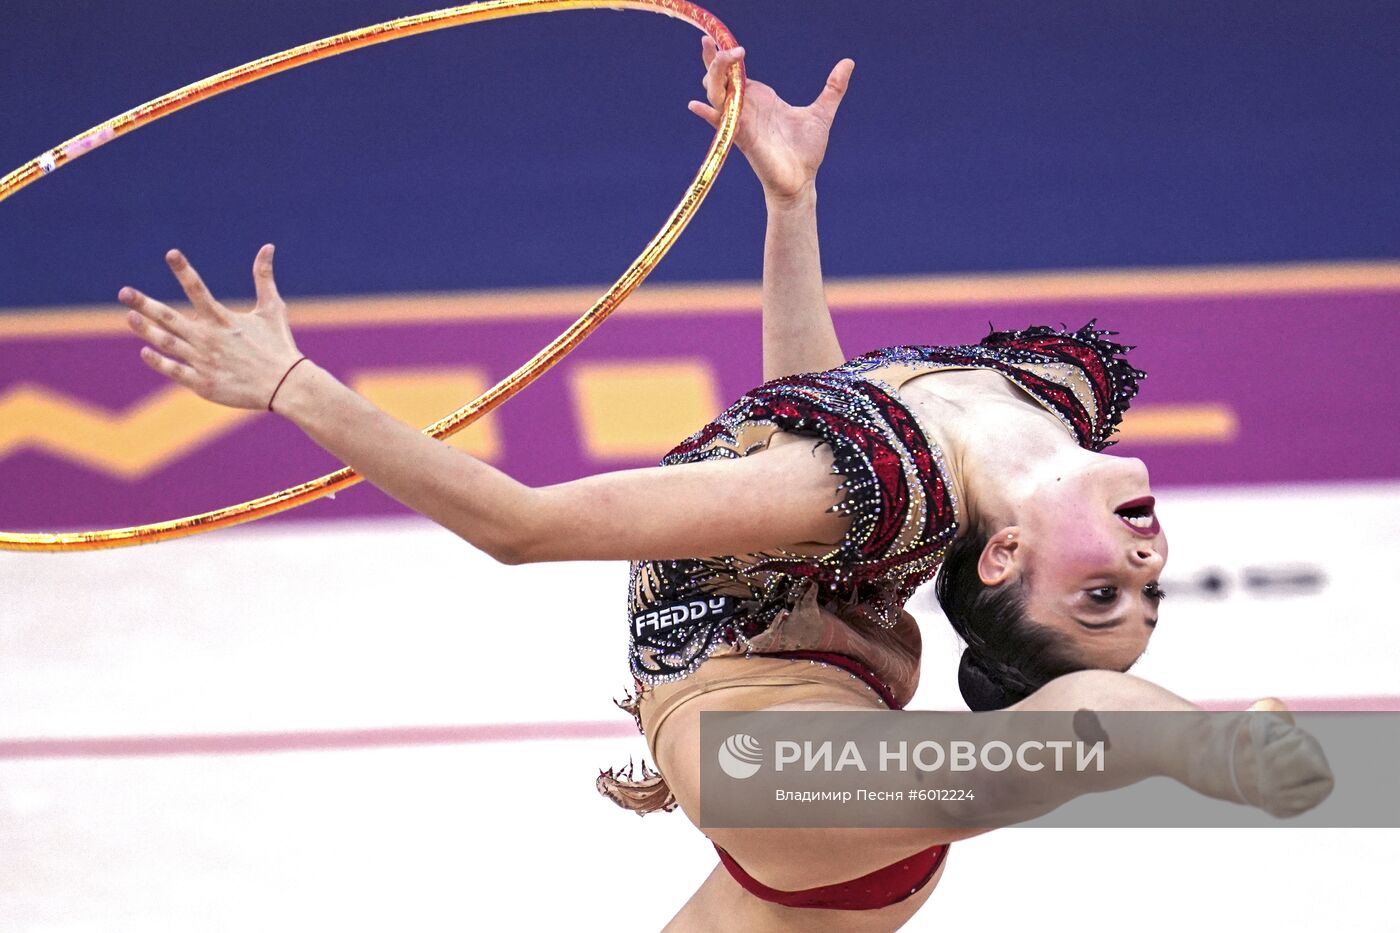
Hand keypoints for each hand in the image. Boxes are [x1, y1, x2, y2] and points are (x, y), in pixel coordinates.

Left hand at [119, 245, 303, 409]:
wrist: (287, 386)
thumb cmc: (279, 346)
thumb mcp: (273, 309)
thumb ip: (264, 277)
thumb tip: (267, 246)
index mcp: (224, 320)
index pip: (199, 290)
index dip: (184, 270)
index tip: (171, 253)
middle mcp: (209, 339)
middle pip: (170, 318)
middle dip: (145, 304)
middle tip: (124, 292)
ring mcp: (204, 362)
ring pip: (167, 343)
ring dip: (146, 330)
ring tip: (130, 316)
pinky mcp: (204, 384)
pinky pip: (174, 371)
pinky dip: (158, 361)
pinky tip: (144, 351)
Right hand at [688, 37, 853, 202]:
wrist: (803, 181)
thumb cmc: (806, 151)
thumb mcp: (822, 113)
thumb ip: (833, 88)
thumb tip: (848, 63)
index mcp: (761, 98)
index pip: (735, 72)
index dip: (727, 55)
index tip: (730, 41)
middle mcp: (747, 108)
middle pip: (720, 79)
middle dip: (715, 60)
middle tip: (714, 41)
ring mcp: (742, 123)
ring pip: (718, 95)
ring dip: (716, 76)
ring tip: (722, 58)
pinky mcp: (743, 139)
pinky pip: (721, 125)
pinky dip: (708, 115)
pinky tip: (695, 105)